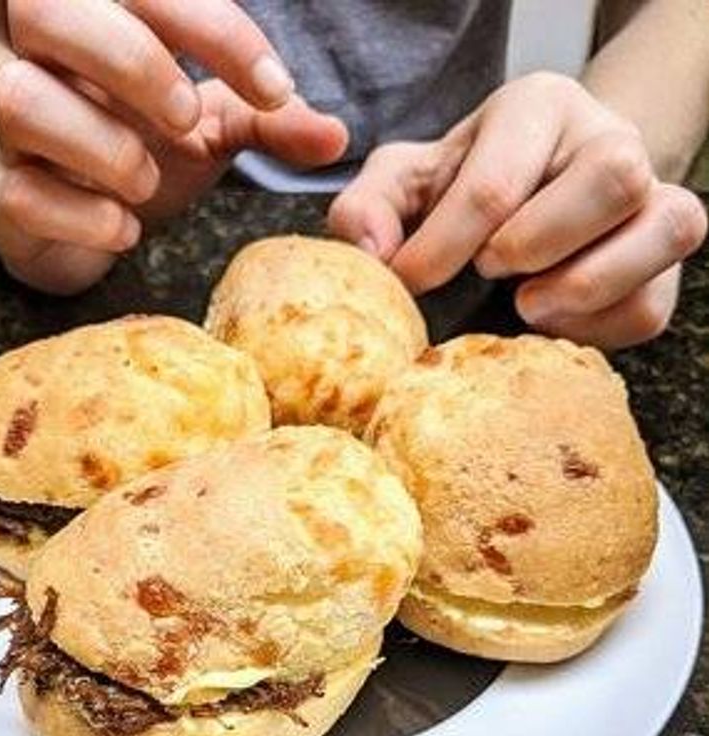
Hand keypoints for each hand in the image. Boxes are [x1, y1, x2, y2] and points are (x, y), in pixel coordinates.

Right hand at [0, 0, 346, 292]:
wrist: (73, 222)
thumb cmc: (141, 151)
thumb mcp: (213, 129)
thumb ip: (269, 122)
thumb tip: (337, 136)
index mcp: (103, 24)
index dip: (214, 28)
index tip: (275, 89)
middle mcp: (47, 63)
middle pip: (47, 9)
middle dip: (132, 61)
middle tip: (189, 119)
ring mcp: (17, 133)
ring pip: (19, 97)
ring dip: (99, 142)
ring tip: (147, 183)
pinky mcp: (5, 198)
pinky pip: (21, 190)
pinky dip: (81, 214)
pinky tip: (124, 230)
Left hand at [328, 72, 706, 347]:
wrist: (525, 200)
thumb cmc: (461, 189)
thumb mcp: (404, 185)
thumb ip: (368, 208)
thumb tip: (371, 254)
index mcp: (537, 108)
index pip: (497, 183)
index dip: (445, 248)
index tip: (413, 282)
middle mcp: (608, 139)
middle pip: (611, 180)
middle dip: (535, 245)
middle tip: (489, 272)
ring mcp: (652, 196)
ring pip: (664, 228)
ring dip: (583, 286)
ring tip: (526, 305)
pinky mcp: (660, 263)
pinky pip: (653, 304)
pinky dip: (597, 329)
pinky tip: (551, 325)